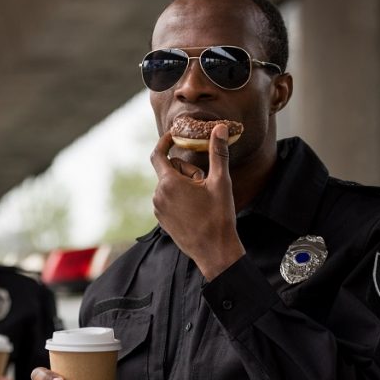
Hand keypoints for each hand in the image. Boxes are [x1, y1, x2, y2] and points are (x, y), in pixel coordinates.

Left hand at [150, 123, 244, 279]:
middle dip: (186, 170)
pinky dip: (180, 198)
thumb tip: (218, 128)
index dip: (164, 142)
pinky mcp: (161, 220)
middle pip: (169, 170)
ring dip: (184, 185)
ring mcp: (158, 209)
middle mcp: (158, 195)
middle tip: (205, 183)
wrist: (214, 251)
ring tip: (202, 200)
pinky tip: (196, 210)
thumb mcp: (221, 181)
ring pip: (169, 186)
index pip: (158, 155)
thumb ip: (218, 152)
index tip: (174, 136)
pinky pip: (168, 200)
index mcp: (169, 183)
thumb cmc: (218, 216)